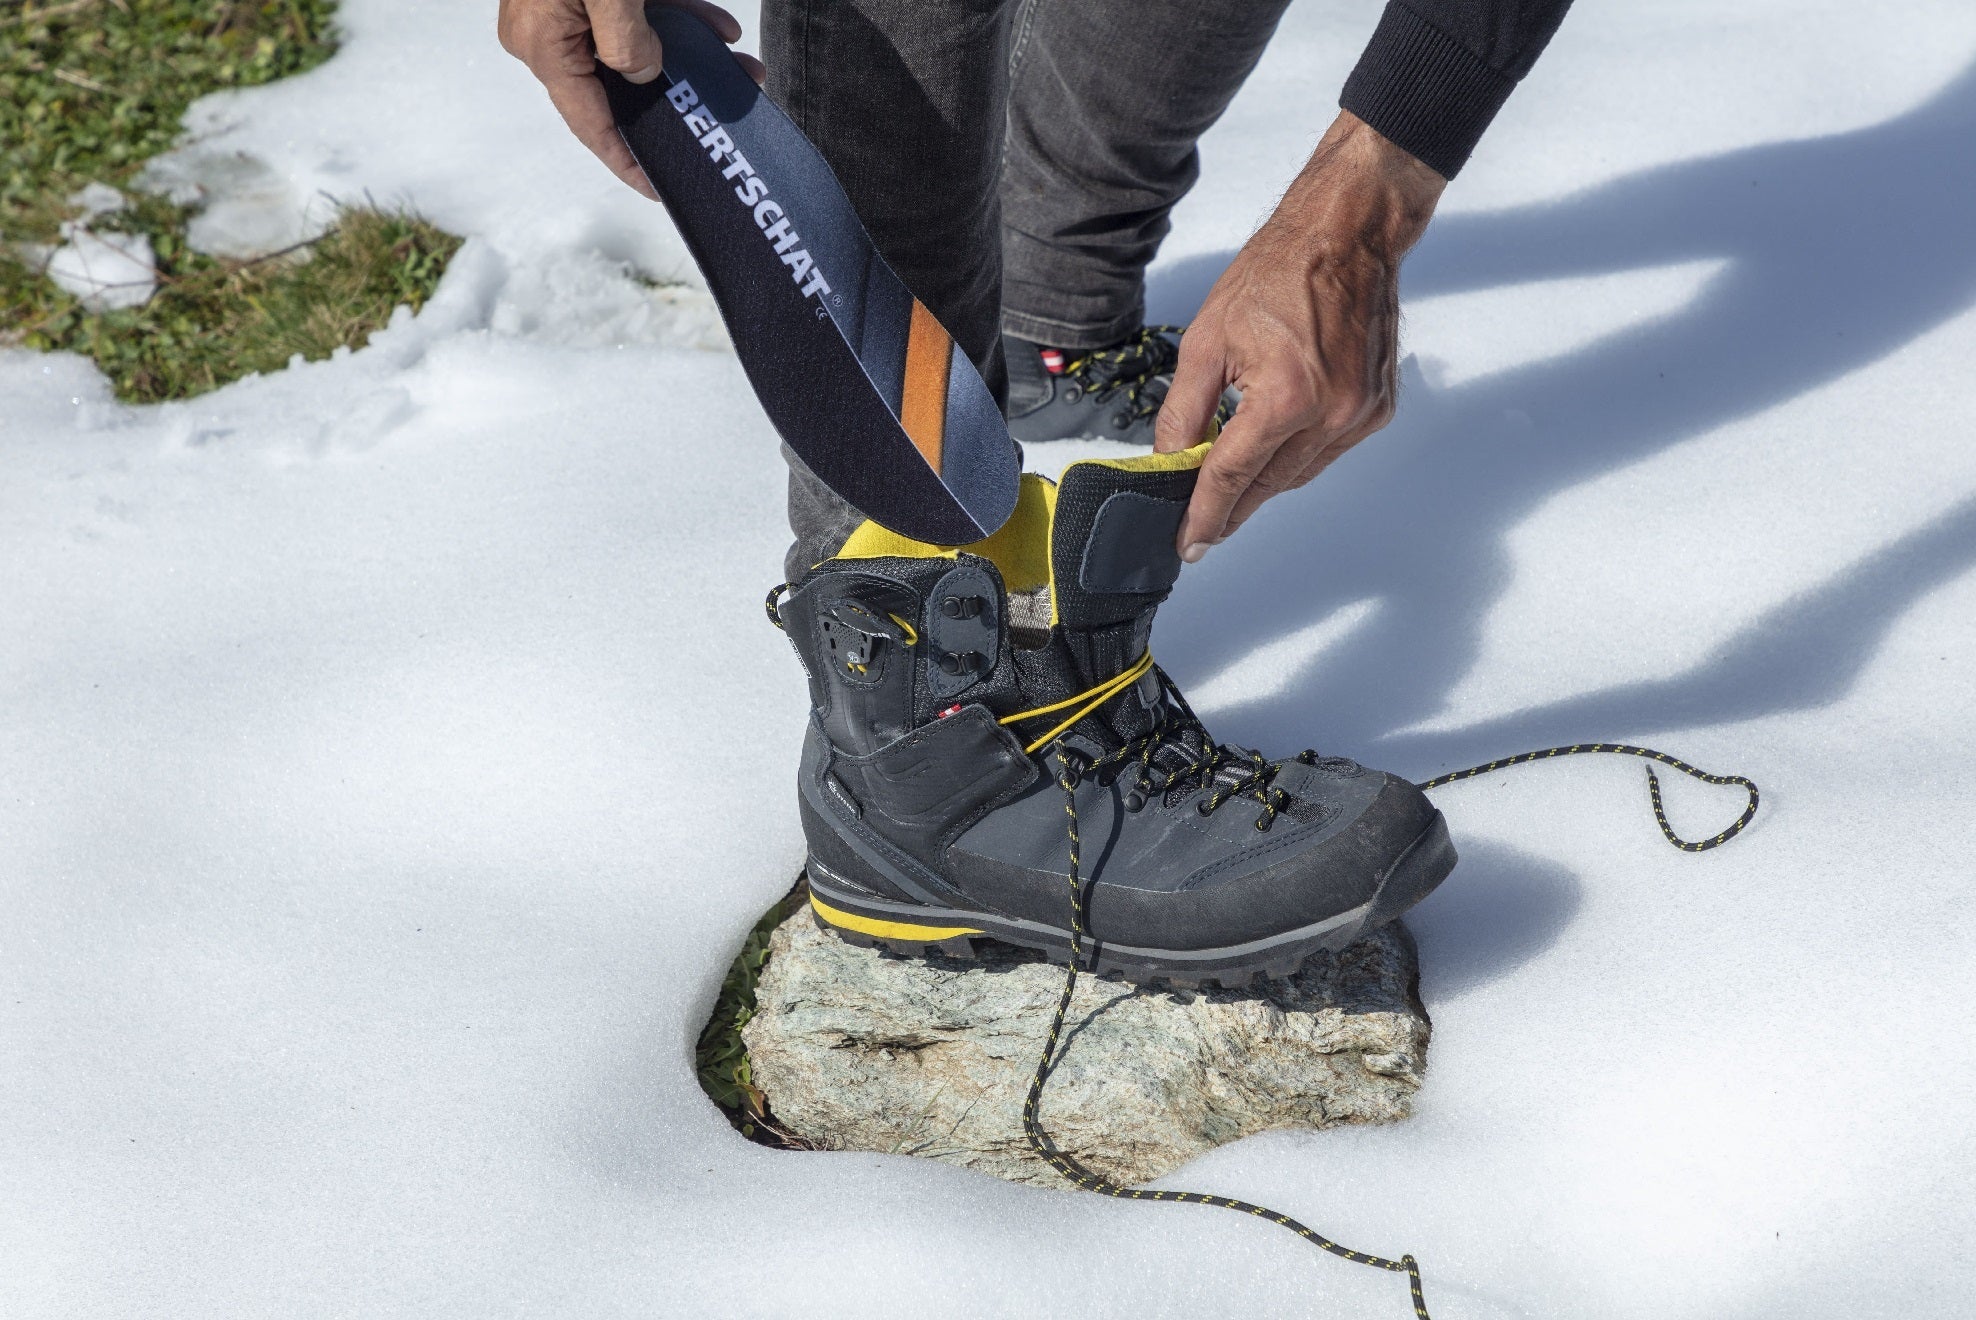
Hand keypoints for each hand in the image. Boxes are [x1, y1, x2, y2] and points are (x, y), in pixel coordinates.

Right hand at [498, 0, 765, 199]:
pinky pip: (636, 18)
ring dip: (691, 58)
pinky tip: (720, 27)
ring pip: (638, 51)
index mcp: (543, 45)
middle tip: (733, 107)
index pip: (591, 123)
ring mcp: (568, 9)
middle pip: (622, 88)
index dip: (629, 160)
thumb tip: (645, 73)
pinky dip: (679, 22)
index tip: (664, 187)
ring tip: (743, 67)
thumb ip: (626, 39)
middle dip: (680, 100)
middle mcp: (549, 34)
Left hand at [1155, 111, 1445, 559]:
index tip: (1186, 544)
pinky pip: (1326, 455)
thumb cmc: (1278, 273)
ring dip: (1262, 485)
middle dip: (1230, 509)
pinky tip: (1273, 448)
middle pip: (1266, 486)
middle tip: (1200, 526)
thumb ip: (1184, 413)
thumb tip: (1169, 462)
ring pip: (1297, 476)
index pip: (1231, 476)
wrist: (1347, 234)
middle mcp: (1331, 415)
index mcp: (1285, 397)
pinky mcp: (1377, 410)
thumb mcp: (1207, 341)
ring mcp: (1360, 416)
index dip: (1203, 515)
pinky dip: (1295, 459)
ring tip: (1229, 489)